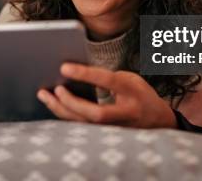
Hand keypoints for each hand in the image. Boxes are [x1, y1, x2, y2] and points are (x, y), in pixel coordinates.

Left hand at [37, 63, 176, 128]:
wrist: (158, 120)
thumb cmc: (139, 93)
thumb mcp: (129, 79)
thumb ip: (106, 77)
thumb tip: (75, 74)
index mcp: (132, 91)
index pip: (107, 81)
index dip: (85, 74)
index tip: (64, 67)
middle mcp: (126, 112)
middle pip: (95, 113)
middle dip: (71, 102)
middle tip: (55, 88)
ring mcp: (117, 127)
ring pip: (85, 124)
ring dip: (62, 110)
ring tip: (44, 95)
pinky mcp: (107, 134)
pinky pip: (83, 126)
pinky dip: (66, 115)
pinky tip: (53, 104)